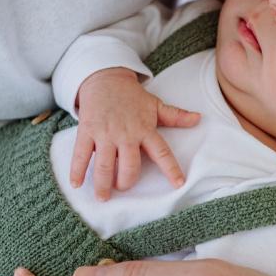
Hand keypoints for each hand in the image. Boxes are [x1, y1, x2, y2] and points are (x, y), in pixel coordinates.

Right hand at [73, 67, 200, 199]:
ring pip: (105, 165)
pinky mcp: (87, 131)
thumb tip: (198, 119)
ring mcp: (105, 133)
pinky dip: (77, 170)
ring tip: (103, 197)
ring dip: (103, 184)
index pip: (162, 152)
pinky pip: (82, 154)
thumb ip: (175, 116)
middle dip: (126, 181)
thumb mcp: (155, 104)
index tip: (179, 184)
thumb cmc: (132, 96)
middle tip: (123, 188)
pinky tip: (76, 184)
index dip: (171, 169)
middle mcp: (126, 134)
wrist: (105, 78)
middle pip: (130, 165)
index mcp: (145, 129)